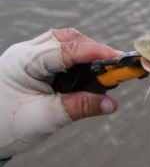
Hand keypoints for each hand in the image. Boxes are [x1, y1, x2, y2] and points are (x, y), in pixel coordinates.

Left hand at [0, 28, 120, 158]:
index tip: (120, 60)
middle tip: (114, 69)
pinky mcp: (31, 66)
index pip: (67, 49)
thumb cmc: (4, 127)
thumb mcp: (46, 118)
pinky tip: (86, 78)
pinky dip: (77, 63)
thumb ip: (81, 107)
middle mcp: (25, 53)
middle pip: (68, 39)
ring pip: (64, 44)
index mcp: (24, 61)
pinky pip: (59, 55)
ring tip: (102, 74)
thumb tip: (112, 103)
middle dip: (93, 51)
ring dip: (85, 55)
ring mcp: (27, 58)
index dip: (96, 52)